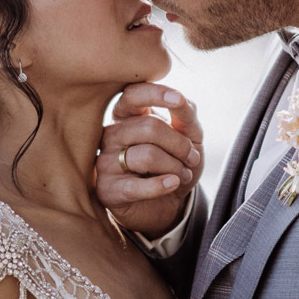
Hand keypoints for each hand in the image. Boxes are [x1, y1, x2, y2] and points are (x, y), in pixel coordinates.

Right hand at [95, 83, 202, 237]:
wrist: (167, 204)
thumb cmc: (174, 163)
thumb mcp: (189, 136)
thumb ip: (186, 115)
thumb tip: (181, 100)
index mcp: (128, 115)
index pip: (132, 94)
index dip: (155, 94)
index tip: (179, 100)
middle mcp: (111, 134)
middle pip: (149, 127)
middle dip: (180, 144)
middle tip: (192, 159)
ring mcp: (105, 162)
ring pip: (146, 156)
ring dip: (174, 167)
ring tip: (182, 175)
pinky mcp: (106, 190)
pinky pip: (135, 186)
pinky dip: (160, 185)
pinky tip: (172, 184)